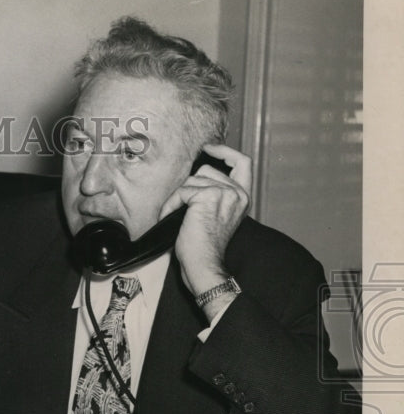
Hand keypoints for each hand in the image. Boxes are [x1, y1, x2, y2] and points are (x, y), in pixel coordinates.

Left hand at [159, 144, 251, 301]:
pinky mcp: (209, 196)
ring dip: (179, 197)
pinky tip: (171, 217)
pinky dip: (171, 204)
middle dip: (189, 187)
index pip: (243, 162)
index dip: (225, 151)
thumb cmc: (203, 246)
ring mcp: (225, 193)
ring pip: (192, 179)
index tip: (208, 148)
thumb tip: (195, 174)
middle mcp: (238, 193)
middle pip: (206, 170)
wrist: (203, 265)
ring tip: (177, 216)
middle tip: (181, 207)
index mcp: (242, 197)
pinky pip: (182, 191)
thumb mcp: (216, 214)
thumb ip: (215, 193)